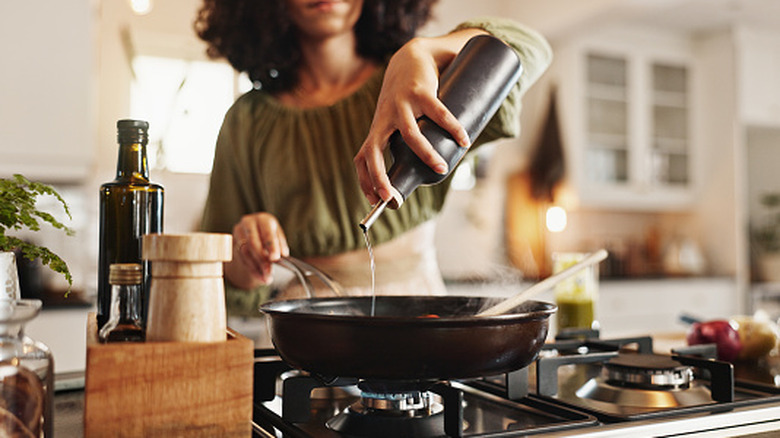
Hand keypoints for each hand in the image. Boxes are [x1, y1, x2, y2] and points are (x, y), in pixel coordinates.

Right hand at [227, 212, 289, 287]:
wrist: (255, 232)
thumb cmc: (270, 235)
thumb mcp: (278, 237)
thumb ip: (280, 245)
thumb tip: (283, 254)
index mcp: (263, 219)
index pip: (266, 232)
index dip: (271, 245)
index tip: (275, 258)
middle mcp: (248, 223)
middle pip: (253, 243)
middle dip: (262, 260)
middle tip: (269, 274)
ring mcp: (238, 233)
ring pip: (245, 253)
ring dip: (256, 268)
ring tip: (266, 279)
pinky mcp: (232, 243)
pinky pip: (241, 259)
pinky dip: (252, 270)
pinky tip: (260, 277)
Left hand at [354, 33, 476, 205]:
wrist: (412, 56)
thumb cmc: (407, 96)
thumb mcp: (399, 120)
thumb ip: (408, 144)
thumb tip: (429, 173)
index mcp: (378, 129)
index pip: (362, 159)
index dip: (365, 181)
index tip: (375, 200)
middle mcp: (384, 119)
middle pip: (373, 152)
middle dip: (379, 177)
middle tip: (391, 197)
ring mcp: (400, 104)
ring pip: (410, 135)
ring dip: (426, 154)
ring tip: (442, 167)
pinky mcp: (420, 91)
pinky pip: (438, 113)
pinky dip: (452, 128)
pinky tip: (463, 140)